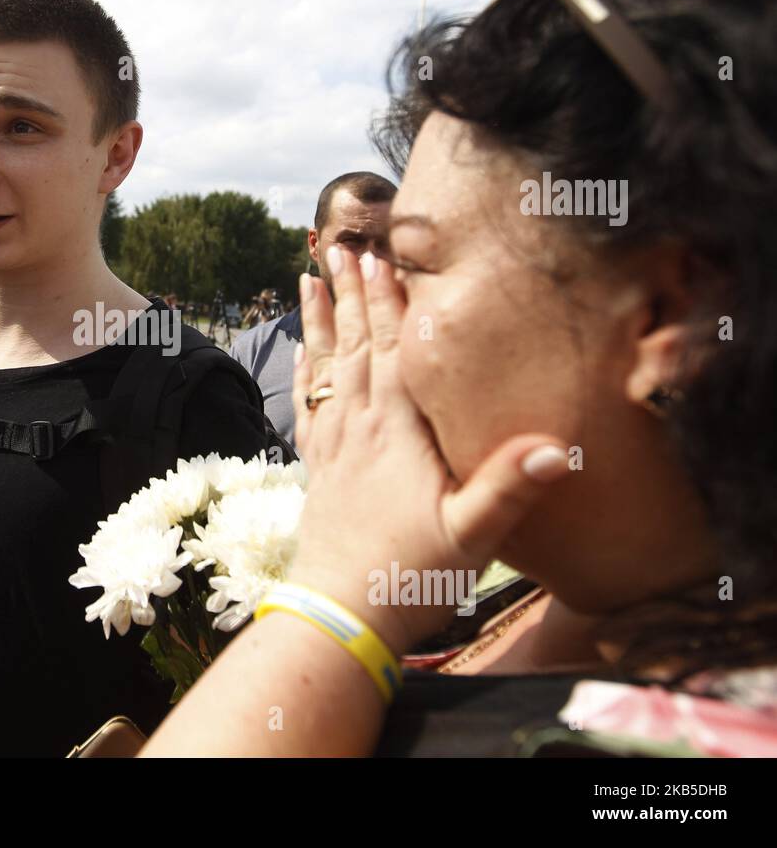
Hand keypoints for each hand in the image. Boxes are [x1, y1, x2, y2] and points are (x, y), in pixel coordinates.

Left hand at [287, 248, 570, 653]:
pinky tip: (299, 355)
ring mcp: (333, 448)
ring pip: (325, 367)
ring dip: (319, 321)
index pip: (393, 351)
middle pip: (355, 346)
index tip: (383, 256)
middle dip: (351, 293)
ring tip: (307, 278)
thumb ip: (512, 488)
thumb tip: (563, 445)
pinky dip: (302, 374)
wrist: (339, 617)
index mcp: (397, 432)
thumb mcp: (473, 536)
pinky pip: (306, 407)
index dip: (389, 303)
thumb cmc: (409, 576)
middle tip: (341, 244)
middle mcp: (358, 428)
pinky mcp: (318, 471)